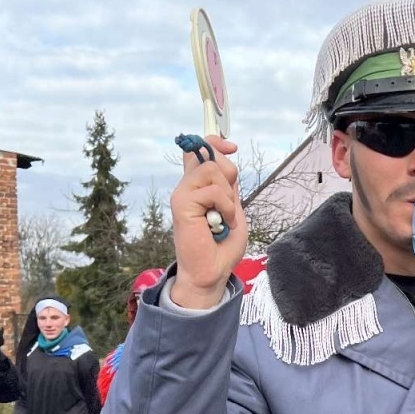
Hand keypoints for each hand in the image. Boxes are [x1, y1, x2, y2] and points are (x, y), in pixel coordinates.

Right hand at [169, 135, 245, 308]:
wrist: (211, 271)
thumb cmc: (221, 245)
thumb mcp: (232, 208)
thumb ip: (227, 185)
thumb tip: (226, 158)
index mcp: (197, 187)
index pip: (199, 151)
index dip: (214, 141)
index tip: (232, 146)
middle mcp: (187, 187)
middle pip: (210, 156)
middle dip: (229, 175)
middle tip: (229, 204)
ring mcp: (182, 194)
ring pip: (211, 169)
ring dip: (228, 196)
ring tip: (223, 218)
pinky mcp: (182, 204)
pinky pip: (213, 190)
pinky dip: (225, 207)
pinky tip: (220, 224)